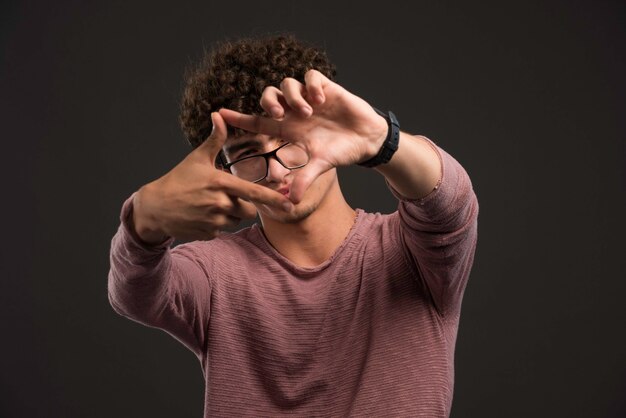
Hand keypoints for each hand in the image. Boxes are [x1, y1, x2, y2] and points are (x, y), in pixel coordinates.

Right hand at [132, 112, 292, 242]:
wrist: (154, 207)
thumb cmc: (178, 180)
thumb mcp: (197, 158)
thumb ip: (215, 139)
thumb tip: (219, 115)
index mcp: (220, 183)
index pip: (253, 193)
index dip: (273, 199)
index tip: (289, 204)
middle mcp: (219, 204)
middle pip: (248, 210)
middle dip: (245, 205)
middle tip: (227, 197)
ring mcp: (213, 221)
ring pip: (236, 221)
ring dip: (229, 215)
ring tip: (210, 205)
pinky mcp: (208, 233)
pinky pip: (222, 230)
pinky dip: (216, 224)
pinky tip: (201, 215)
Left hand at [218, 69, 387, 203]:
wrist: (366, 140)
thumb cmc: (341, 151)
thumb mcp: (320, 166)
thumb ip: (304, 179)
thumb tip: (291, 202)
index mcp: (289, 129)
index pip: (258, 120)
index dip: (239, 118)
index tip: (219, 114)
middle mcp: (295, 112)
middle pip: (268, 95)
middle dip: (267, 101)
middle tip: (278, 114)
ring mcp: (310, 98)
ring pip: (287, 83)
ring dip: (293, 97)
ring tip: (308, 112)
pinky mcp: (327, 88)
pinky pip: (310, 76)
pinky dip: (311, 86)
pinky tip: (320, 100)